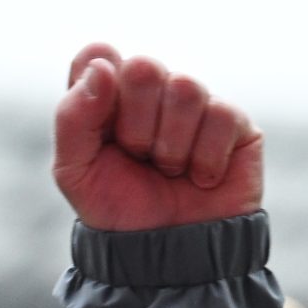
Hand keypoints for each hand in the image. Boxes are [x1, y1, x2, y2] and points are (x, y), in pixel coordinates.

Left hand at [52, 43, 262, 230]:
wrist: (165, 252)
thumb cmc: (118, 208)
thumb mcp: (75, 172)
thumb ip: (73, 118)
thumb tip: (102, 67)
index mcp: (106, 96)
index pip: (96, 55)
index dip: (98, 85)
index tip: (100, 126)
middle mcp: (151, 92)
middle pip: (143, 65)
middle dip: (135, 123)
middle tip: (137, 155)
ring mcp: (195, 103)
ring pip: (186, 87)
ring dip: (170, 144)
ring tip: (168, 170)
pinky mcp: (235, 122)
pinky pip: (221, 116)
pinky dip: (204, 159)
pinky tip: (199, 178)